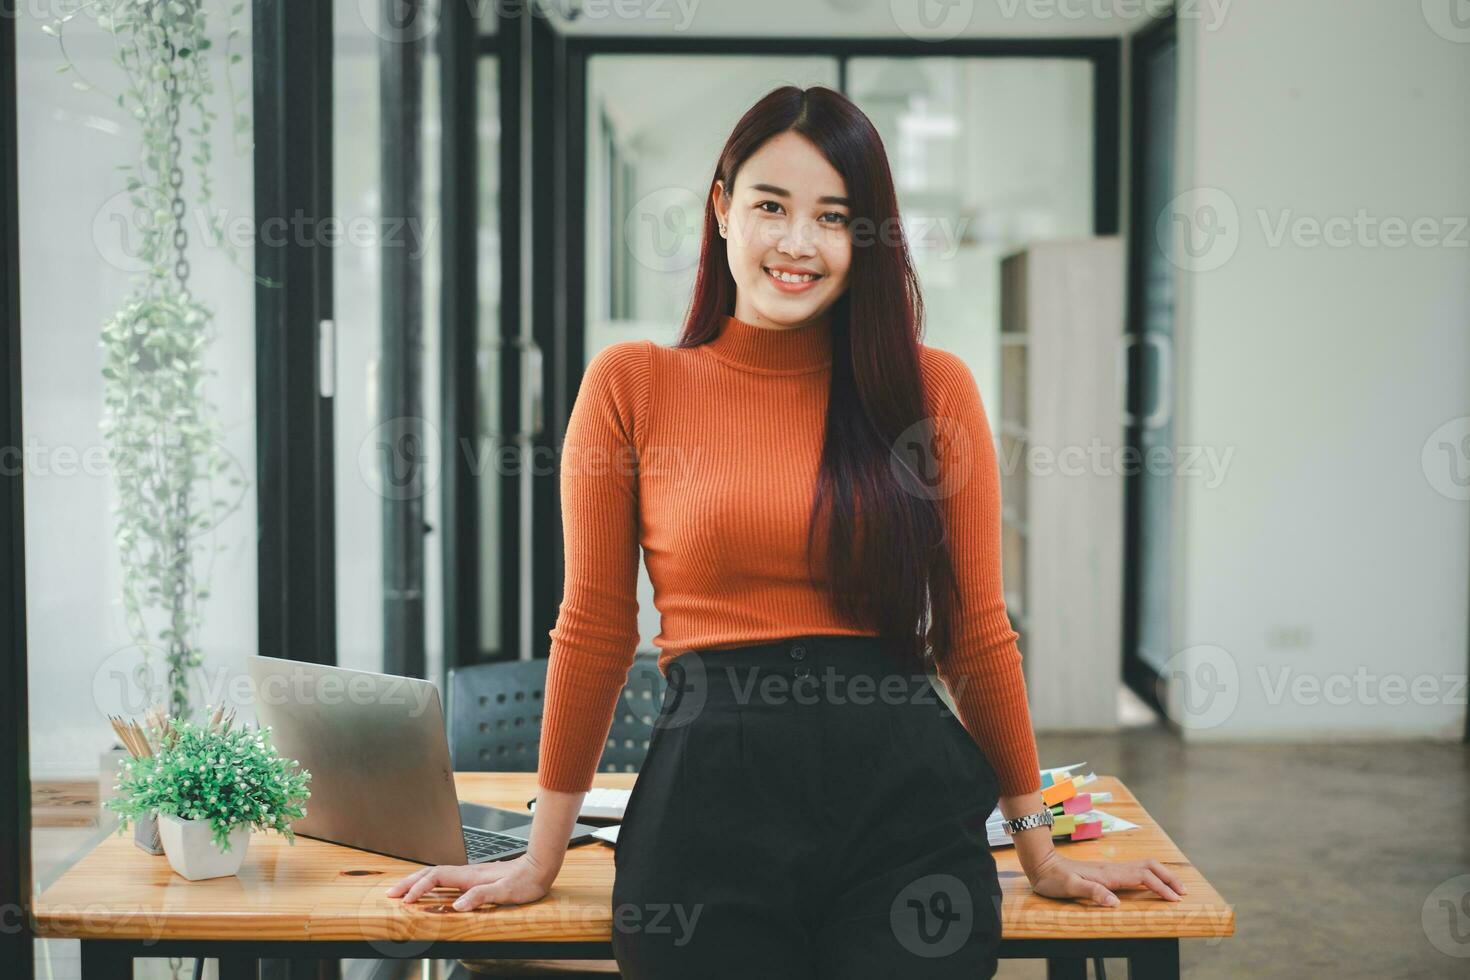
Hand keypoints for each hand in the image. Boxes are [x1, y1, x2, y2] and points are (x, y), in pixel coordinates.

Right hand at [386, 853, 556, 910]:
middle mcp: (466, 873)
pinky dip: (429, 884)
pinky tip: (428, 890)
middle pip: (430, 874)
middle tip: (390, 893)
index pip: (436, 879)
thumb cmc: (525, 881)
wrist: (538, 867)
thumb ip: (481, 897)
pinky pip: (444, 879)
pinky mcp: (473, 879)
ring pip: (435, 875)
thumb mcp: (505, 892)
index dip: (419, 889)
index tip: (407, 901)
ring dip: (416, 882)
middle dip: (408, 882)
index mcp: (470, 876)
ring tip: (401, 891)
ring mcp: (469, 875)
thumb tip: (457, 906)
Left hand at [1028, 852, 1187, 907]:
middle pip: (1149, 866)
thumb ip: (1092, 893)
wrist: (1042, 864)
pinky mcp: (1107, 872)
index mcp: (1109, 874)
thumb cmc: (1054, 879)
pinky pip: (1135, 870)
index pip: (1143, 877)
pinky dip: (1151, 876)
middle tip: (1183, 893)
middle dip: (1168, 878)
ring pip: (1144, 866)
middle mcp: (1113, 869)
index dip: (1161, 887)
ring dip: (1162, 875)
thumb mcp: (1070, 887)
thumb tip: (1116, 903)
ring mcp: (1111, 869)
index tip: (1175, 900)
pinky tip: (1152, 884)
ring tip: (1175, 888)